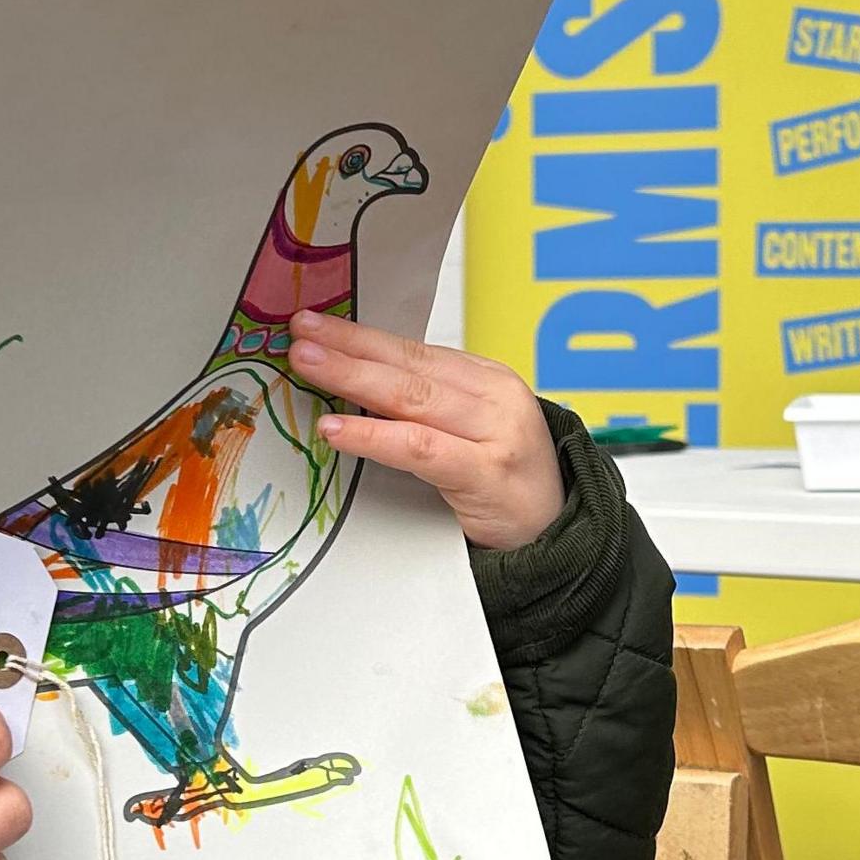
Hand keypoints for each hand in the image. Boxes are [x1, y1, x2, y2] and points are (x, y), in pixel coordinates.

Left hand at [288, 309, 563, 550]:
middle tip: (301, 334)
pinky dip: (373, 437)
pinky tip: (336, 430)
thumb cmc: (505, 484)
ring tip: (309, 365)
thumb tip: (352, 383)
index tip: (317, 324)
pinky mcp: (488, 473)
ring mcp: (496, 433)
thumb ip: (426, 406)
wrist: (558, 534)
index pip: (415, 349)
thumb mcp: (472, 431)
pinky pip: (419, 448)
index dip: (362, 336)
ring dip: (353, 378)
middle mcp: (495, 396)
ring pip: (412, 398)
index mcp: (488, 379)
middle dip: (350, 347)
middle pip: (409, 365)